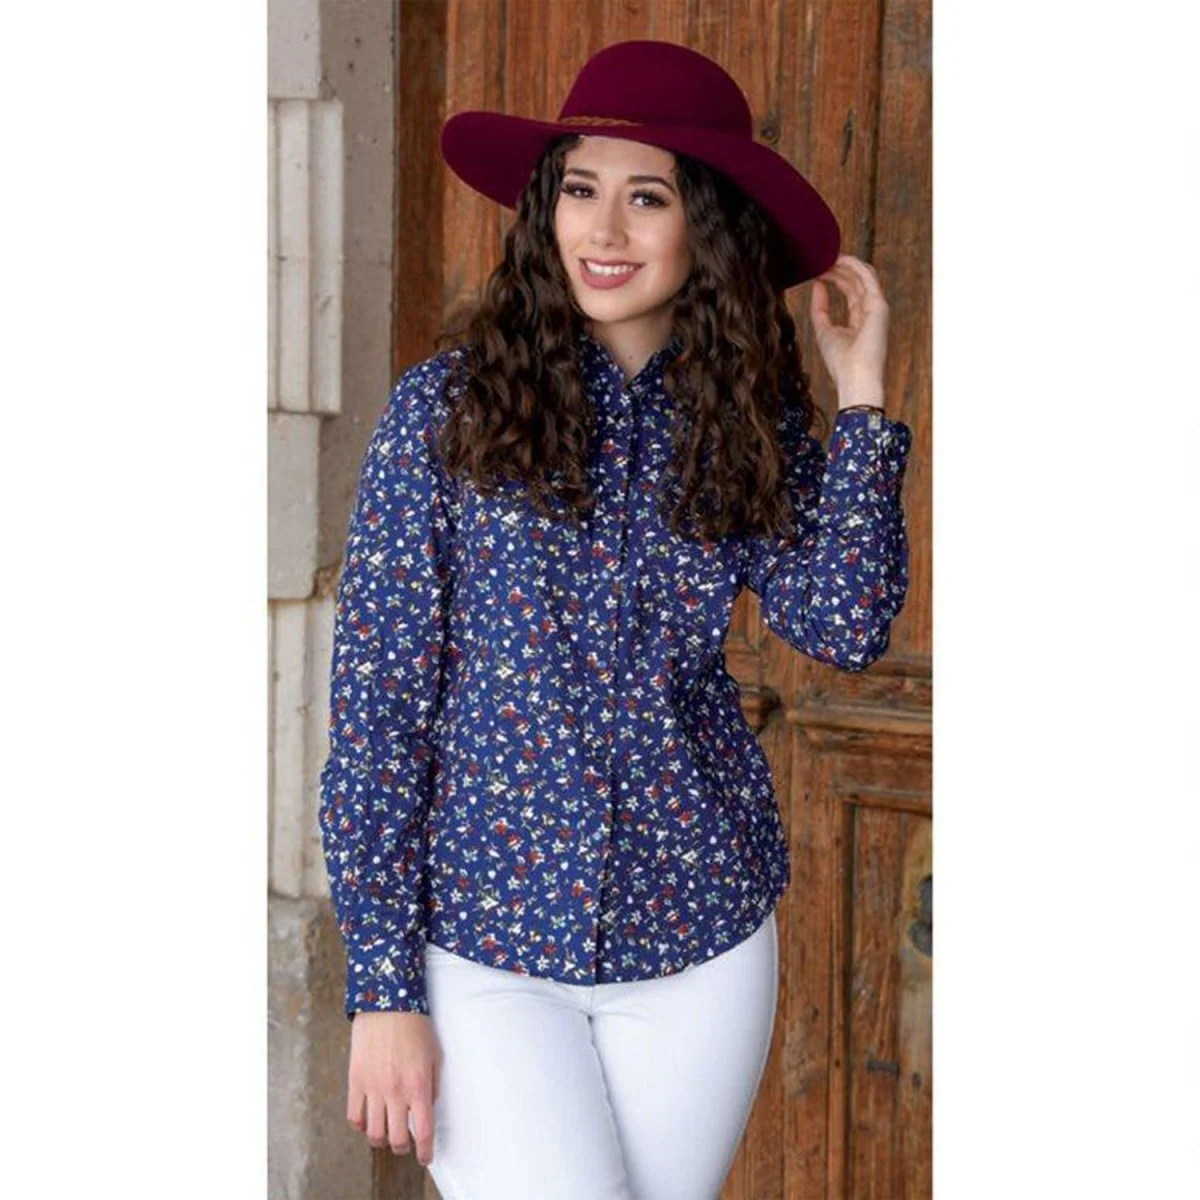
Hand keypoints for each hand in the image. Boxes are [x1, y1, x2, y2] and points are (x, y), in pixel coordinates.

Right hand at [347, 1011, 442, 1167]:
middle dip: (402, 1148)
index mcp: (418, 1085)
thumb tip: (427, 1108)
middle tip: (405, 1144)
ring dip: (381, 1140)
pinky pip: (353, 1116)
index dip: (425, 1151)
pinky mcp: (355, 1080)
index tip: (425, 1158)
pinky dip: (360, 1125)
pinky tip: (367, 1119)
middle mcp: (395, 1091)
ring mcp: (373, 1087)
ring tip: (385, 1133)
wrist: (387, 1002)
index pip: (423, 1131)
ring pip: (373, 1133)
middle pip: (396, 1139)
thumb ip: (433, 1085)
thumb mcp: (435, 1054)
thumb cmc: (416, 1025)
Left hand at [809, 254, 889, 404]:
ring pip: (863, 276)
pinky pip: (868, 278)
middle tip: (821, 259)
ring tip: (828, 256)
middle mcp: (870, 311)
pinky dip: (854, 266)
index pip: (850, 291)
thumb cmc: (841, 363)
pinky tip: (840, 260)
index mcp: (859, 320)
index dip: (836, 278)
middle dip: (839, 268)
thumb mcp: (823, 330)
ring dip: (846, 263)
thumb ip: (819, 308)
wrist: (854, 378)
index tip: (819, 270)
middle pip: (856, 281)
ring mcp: (876, 307)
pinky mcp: (879, 305)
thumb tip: (817, 285)